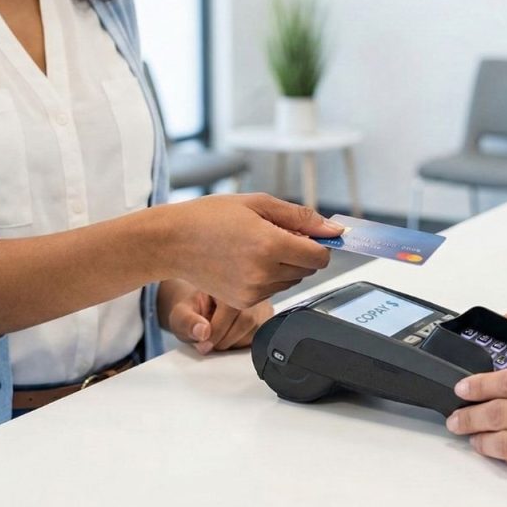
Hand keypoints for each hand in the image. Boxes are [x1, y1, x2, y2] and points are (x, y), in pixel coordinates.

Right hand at [153, 193, 342, 308]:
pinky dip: (267, 276)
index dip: (318, 243)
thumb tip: (334, 230)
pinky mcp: (244, 302)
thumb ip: (301, 217)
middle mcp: (264, 273)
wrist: (172, 241)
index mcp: (271, 245)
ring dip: (284, 264)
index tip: (307, 234)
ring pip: (291, 280)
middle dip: (299, 251)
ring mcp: (253, 291)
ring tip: (254, 246)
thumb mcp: (259, 203)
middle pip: (308, 269)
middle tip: (272, 233)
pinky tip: (245, 260)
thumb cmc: (210, 217)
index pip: (320, 256)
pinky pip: (272, 290)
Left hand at [160, 279, 274, 353]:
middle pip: (247, 320)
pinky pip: (261, 334)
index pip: (231, 308)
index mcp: (226, 278)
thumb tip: (202, 331)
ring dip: (234, 341)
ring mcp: (261, 299)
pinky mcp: (268, 314)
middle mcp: (248, 285)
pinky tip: (231, 334)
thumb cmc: (192, 310)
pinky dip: (244, 341)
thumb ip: (187, 322)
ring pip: (256, 330)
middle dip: (225, 339)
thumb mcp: (180, 315)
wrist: (201, 308)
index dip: (216, 331)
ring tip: (219, 334)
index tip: (203, 343)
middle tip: (209, 342)